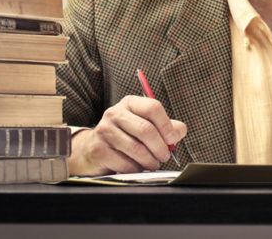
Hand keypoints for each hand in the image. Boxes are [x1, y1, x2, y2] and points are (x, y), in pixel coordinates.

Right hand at [68, 95, 186, 175]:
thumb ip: (166, 127)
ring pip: (137, 149)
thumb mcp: (145, 125)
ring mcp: (105, 131)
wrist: (91, 149)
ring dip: (150, 161)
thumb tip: (180, 131)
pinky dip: (136, 169)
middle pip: (146, 129)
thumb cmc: (125, 136)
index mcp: (130, 103)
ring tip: (153, 163)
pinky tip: (137, 167)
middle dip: (160, 147)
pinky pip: (126, 163)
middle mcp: (115, 113)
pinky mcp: (99, 150)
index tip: (172, 139)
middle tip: (164, 156)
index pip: (153, 107)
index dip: (166, 125)